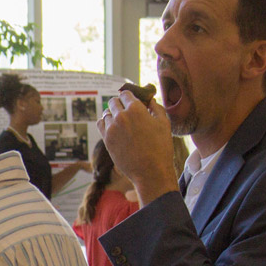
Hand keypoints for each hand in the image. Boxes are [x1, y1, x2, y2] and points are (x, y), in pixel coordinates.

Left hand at [98, 90, 178, 205]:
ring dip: (112, 113)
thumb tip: (150, 100)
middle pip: (113, 102)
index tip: (131, 100)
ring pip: (106, 113)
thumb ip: (156, 108)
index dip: (128, 96)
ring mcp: (112, 128)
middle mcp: (121, 116)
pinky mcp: (106, 140)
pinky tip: (112, 126)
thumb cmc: (161, 147)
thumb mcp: (164, 123)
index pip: (125, 94)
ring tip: (120, 120)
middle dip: (119, 103)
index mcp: (136, 109)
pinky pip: (100, 124)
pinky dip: (105, 123)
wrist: (150, 171)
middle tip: (125, 109)